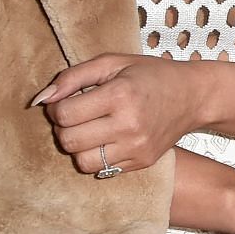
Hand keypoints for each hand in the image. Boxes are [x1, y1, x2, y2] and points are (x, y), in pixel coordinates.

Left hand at [35, 54, 201, 174]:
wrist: (193, 96)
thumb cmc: (150, 74)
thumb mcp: (112, 63)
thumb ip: (72, 77)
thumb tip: (41, 99)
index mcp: (120, 94)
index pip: (65, 114)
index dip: (55, 108)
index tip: (65, 102)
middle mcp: (129, 124)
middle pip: (69, 141)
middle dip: (63, 128)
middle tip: (76, 116)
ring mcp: (137, 147)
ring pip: (82, 162)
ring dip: (78, 147)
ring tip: (89, 130)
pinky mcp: (142, 162)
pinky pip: (102, 170)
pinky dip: (97, 156)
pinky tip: (107, 139)